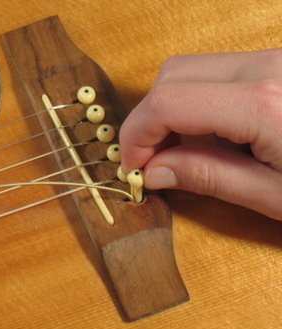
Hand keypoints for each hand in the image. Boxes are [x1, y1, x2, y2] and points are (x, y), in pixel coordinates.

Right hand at [119, 49, 281, 219]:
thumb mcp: (273, 194)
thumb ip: (208, 177)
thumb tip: (154, 171)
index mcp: (264, 104)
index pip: (167, 102)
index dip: (137, 135)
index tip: (134, 167)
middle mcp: (267, 68)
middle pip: (172, 75)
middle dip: (149, 119)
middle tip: (152, 160)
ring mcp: (273, 60)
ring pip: (190, 69)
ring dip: (170, 108)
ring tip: (178, 150)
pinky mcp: (276, 64)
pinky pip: (216, 72)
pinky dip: (195, 100)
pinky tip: (206, 134)